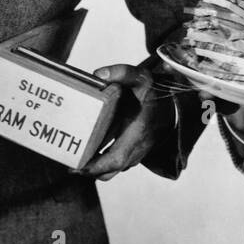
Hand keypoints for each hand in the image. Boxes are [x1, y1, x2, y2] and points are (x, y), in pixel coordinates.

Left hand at [80, 64, 174, 181]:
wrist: (174, 103)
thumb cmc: (155, 92)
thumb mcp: (140, 77)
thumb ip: (120, 72)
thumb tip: (98, 74)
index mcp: (137, 130)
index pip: (115, 159)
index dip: (95, 167)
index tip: (77, 167)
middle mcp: (139, 146)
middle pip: (111, 170)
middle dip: (89, 171)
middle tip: (69, 165)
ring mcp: (139, 152)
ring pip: (114, 169)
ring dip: (95, 169)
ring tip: (75, 160)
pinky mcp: (137, 152)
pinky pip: (118, 164)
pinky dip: (104, 164)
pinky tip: (90, 154)